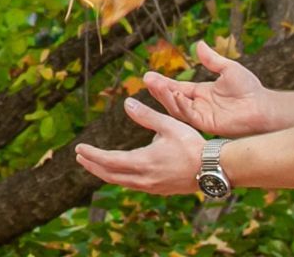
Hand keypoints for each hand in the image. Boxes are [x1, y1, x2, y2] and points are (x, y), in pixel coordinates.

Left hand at [75, 96, 204, 195]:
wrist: (214, 168)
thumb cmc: (192, 144)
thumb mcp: (169, 124)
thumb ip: (146, 115)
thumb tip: (126, 103)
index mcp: (143, 163)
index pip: (109, 161)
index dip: (92, 155)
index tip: (79, 148)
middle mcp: (145, 179)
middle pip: (111, 175)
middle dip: (93, 165)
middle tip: (80, 157)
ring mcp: (152, 187)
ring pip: (122, 182)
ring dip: (105, 173)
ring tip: (95, 164)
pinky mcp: (160, 189)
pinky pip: (134, 185)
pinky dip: (121, 178)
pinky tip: (122, 173)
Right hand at [143, 40, 274, 136]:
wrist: (263, 106)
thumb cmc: (250, 89)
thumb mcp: (228, 69)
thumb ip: (212, 59)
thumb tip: (199, 45)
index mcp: (202, 94)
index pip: (178, 88)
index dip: (164, 84)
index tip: (149, 76)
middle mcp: (199, 106)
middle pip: (173, 99)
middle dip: (159, 90)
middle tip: (147, 80)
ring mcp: (202, 116)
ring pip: (177, 108)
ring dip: (166, 97)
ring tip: (156, 85)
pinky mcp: (207, 124)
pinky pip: (189, 115)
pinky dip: (180, 105)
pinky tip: (175, 93)